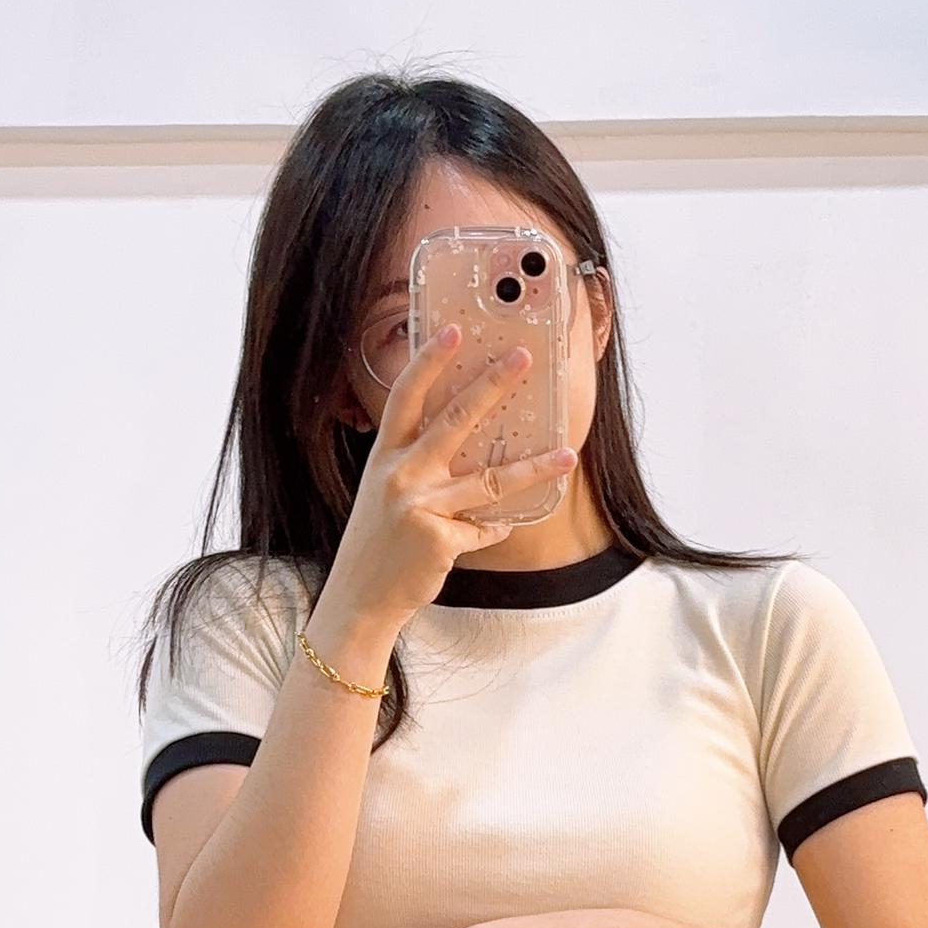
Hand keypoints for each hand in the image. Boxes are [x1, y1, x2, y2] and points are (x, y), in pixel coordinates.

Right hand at [327, 324, 578, 627]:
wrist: (360, 596)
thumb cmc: (379, 541)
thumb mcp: (386, 492)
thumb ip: (417, 464)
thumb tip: (468, 439)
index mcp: (385, 456)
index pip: (407, 397)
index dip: (429, 361)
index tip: (454, 331)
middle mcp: (400, 474)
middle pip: (454, 420)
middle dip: (491, 386)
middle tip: (522, 359)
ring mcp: (419, 507)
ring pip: (490, 480)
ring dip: (534, 469)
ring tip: (567, 456)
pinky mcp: (439, 540)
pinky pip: (485, 528)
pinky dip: (495, 528)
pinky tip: (499, 527)